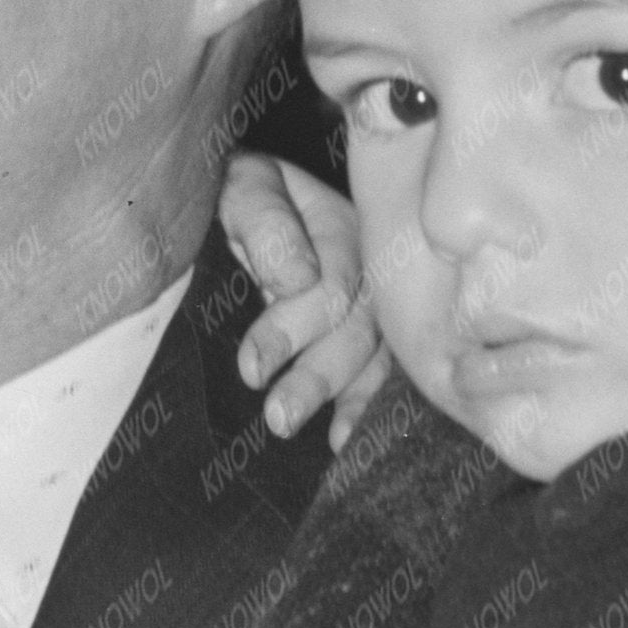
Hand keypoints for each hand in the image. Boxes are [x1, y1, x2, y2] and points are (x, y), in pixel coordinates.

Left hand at [220, 151, 390, 450]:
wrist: (255, 205)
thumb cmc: (246, 198)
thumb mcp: (246, 187)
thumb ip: (267, 222)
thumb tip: (298, 278)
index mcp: (342, 225)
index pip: (332, 285)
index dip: (294, 328)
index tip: (251, 367)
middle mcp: (372, 267)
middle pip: (360, 328)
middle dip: (319, 376)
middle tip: (279, 418)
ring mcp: (378, 303)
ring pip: (377, 355)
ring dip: (351, 400)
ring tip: (328, 439)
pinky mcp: (372, 337)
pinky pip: (381, 372)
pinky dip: (367, 407)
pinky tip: (348, 440)